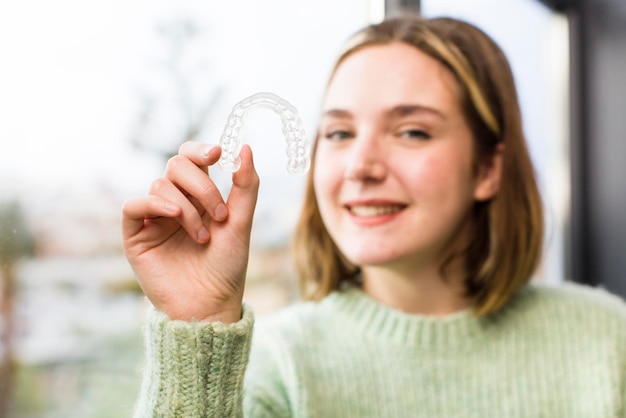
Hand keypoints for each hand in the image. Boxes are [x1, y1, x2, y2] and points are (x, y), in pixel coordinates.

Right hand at [122, 142, 259, 322]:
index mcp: (199, 195)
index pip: (192, 158)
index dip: (201, 150)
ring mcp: (154, 217)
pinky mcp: (136, 234)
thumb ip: (245, 185)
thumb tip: (245, 147)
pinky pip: (133, 205)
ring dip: (187, 207)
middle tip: (219, 215)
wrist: (210, 303)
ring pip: (160, 185)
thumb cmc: (227, 265)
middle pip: (176, 166)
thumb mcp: (242, 221)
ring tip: (203, 236)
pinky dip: (154, 203)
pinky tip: (173, 214)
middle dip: (201, 185)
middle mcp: (175, 201)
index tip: (218, 153)